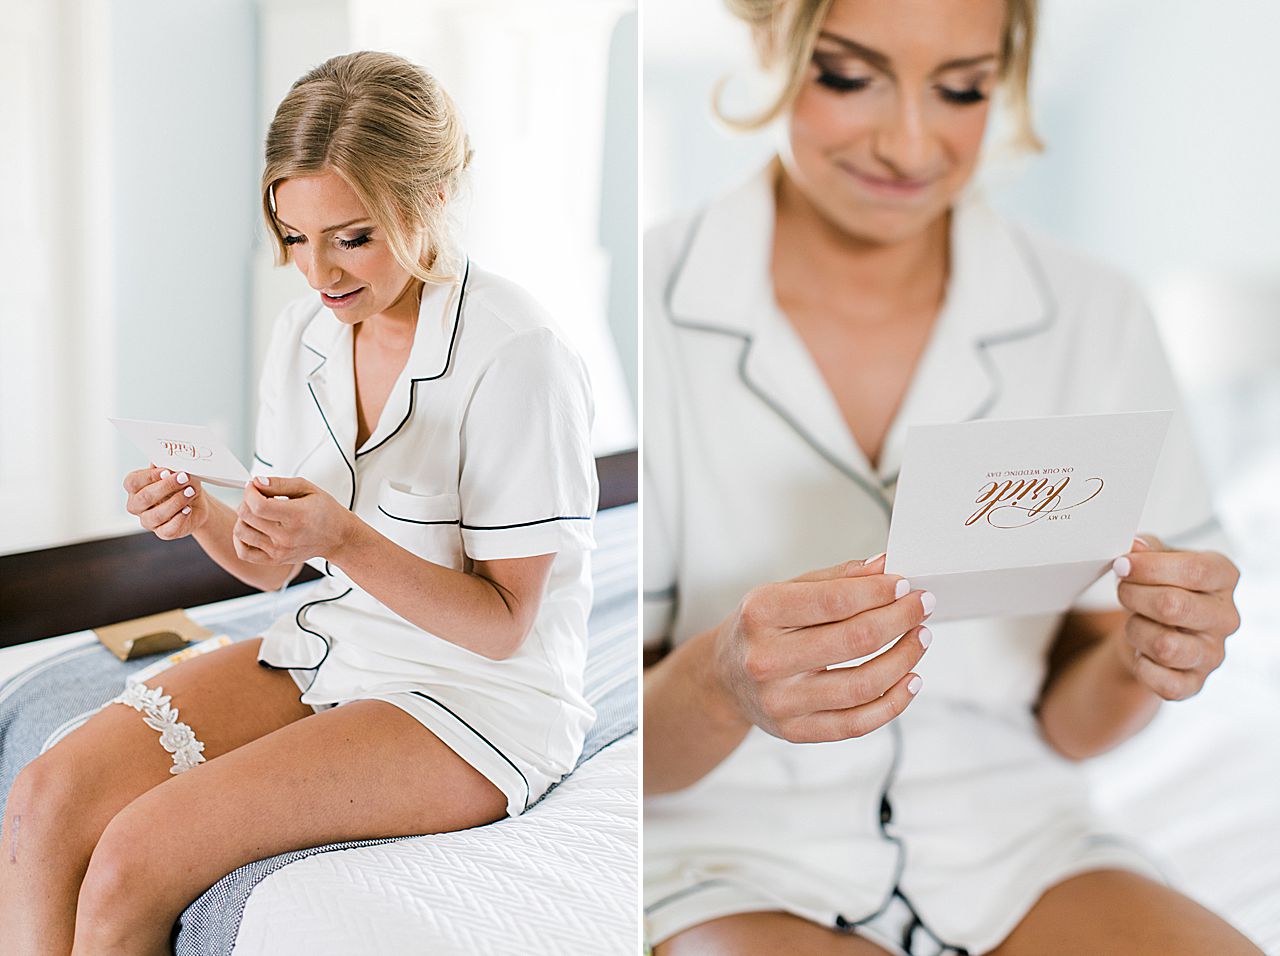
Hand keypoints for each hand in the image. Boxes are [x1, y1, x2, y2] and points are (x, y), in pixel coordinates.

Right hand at [123, 465, 208, 539]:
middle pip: (144, 498)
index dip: (149, 476)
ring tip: (190, 492)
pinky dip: (179, 519)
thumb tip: (170, 462)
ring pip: (156, 515)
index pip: (132, 482)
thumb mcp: (177, 472)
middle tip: (184, 478)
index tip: (168, 470)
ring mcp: (149, 521)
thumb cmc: (181, 484)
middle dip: (165, 487)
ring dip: (175, 502)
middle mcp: (137, 506)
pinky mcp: (163, 533)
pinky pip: (168, 529)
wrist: (196, 502)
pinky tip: (188, 509)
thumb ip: (170, 467)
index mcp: (135, 488)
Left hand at [232, 475, 352, 564]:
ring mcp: (279, 550)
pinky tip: (250, 529)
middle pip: (246, 516)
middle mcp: (286, 536)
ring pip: (241, 532)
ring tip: (257, 513)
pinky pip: (244, 552)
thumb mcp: (308, 488)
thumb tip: (257, 482)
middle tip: (257, 497)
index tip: (253, 487)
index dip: (249, 492)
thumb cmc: (326, 512)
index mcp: (296, 516)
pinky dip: (240, 539)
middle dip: (246, 501)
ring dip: (243, 518)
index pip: (258, 505)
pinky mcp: (274, 559)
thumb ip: (280, 484)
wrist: (338, 537)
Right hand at [710, 554, 934, 742]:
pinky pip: (857, 724)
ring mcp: (779, 701)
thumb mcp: (784, 592)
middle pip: (854, 641)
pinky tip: (910, 680)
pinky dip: (893, 703)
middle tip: (922, 606)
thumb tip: (885, 566)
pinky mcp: (795, 731)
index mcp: (760, 614)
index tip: (906, 584)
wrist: (723, 677)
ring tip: (921, 639)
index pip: (834, 601)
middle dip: (899, 619)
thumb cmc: (760, 629)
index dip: (878, 592)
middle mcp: (765, 659)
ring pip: (863, 685)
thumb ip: (835, 580)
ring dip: (904, 659)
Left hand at [1112, 535, 1241, 700]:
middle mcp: (1226, 617)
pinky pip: (1164, 682)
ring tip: (1134, 622)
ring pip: (1165, 645)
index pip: (1195, 570)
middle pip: (1173, 606)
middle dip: (1134, 596)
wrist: (1149, 630)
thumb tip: (1136, 547)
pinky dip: (1142, 666)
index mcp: (1223, 578)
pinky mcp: (1195, 683)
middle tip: (1123, 591)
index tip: (1123, 565)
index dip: (1150, 568)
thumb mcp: (1153, 560)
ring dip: (1135, 630)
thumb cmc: (1156, 588)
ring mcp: (1214, 653)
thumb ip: (1146, 549)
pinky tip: (1140, 653)